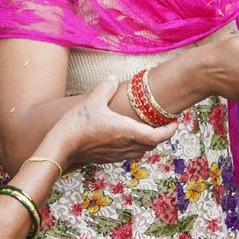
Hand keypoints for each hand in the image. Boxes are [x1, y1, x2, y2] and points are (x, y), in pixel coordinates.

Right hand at [49, 79, 178, 166]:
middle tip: (164, 123)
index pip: (158, 136)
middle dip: (160, 135)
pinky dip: (135, 146)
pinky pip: (129, 154)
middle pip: (152, 144)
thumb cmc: (78, 123)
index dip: (170, 131)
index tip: (175, 123)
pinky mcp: (109, 158)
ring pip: (141, 151)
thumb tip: (113, 79)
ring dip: (148, 142)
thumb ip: (107, 87)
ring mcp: (118, 154)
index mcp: (128, 132)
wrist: (62, 147)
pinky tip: (127, 136)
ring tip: (148, 129)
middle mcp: (126, 146)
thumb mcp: (93, 100)